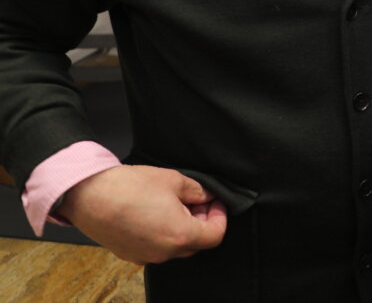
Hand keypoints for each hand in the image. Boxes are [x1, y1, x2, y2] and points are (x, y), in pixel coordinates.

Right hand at [59, 165, 226, 263]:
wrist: (88, 195)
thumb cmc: (128, 187)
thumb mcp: (173, 180)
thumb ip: (196, 191)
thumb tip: (206, 196)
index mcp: (180, 235)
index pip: (215, 236)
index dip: (220, 216)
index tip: (215, 202)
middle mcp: (164, 252)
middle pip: (196, 243)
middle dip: (201, 221)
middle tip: (196, 200)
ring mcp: (145, 256)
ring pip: (175, 246)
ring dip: (181, 228)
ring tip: (173, 203)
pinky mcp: (129, 254)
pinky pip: (155, 247)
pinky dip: (162, 233)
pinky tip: (154, 213)